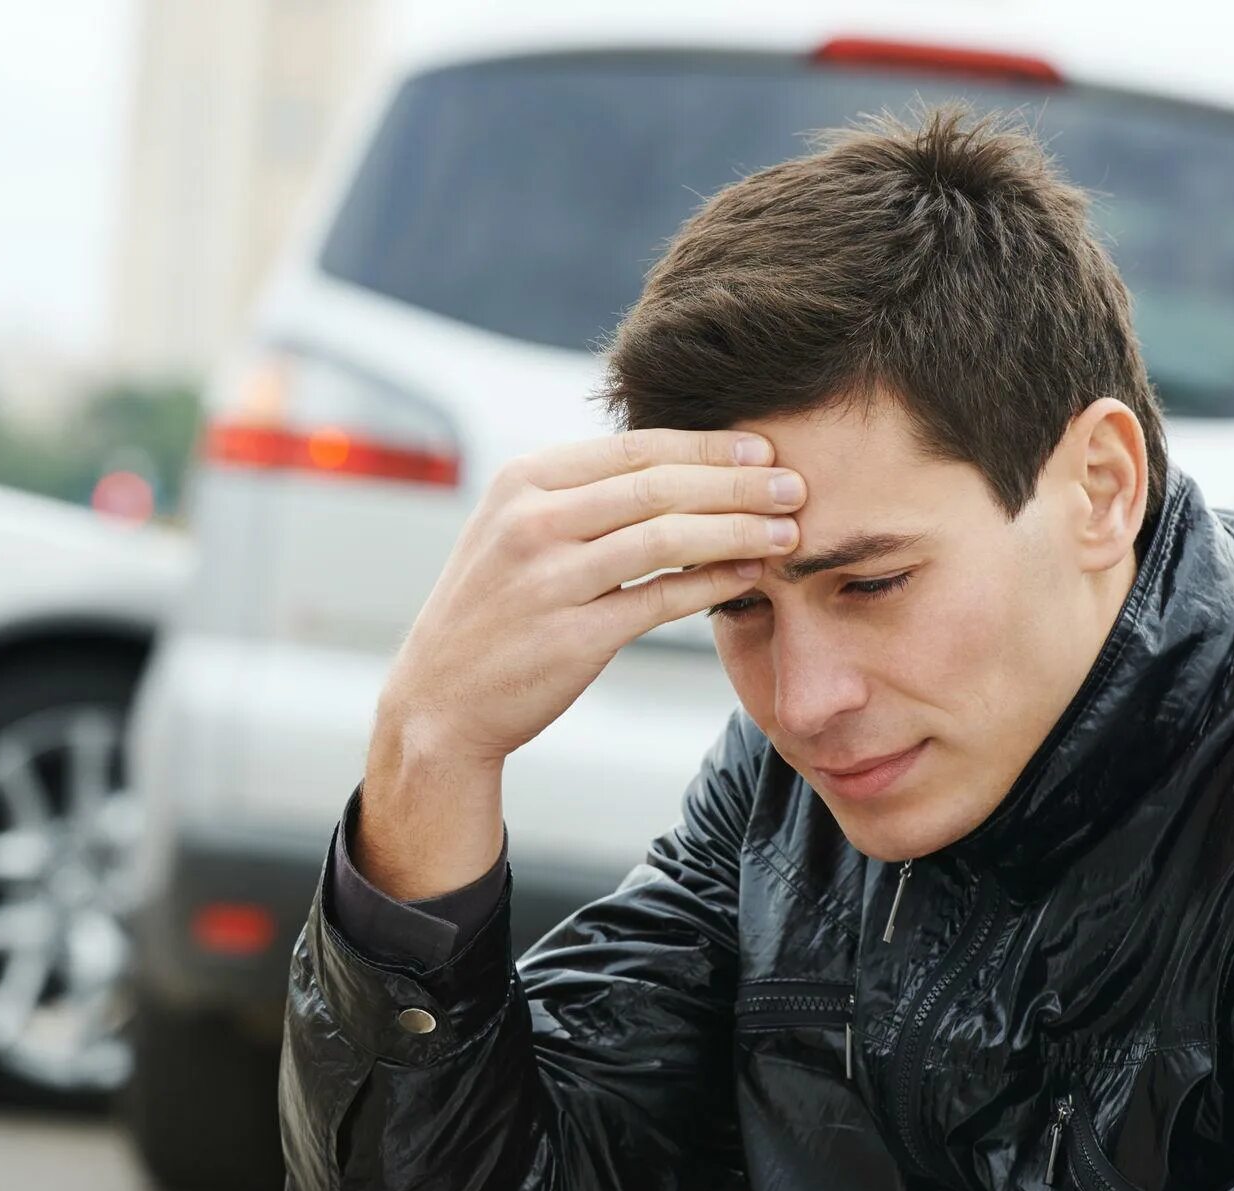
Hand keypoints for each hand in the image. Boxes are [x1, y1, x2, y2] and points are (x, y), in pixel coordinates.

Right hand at [354, 429, 801, 898]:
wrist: (438, 702)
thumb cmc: (491, 616)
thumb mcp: (511, 533)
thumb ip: (578, 498)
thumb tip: (673, 467)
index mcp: (522, 484)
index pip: (634, 448)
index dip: (707, 445)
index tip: (762, 448)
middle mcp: (532, 523)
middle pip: (659, 485)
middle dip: (738, 481)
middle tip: (796, 483)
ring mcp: (550, 581)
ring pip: (668, 536)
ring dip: (738, 529)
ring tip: (788, 529)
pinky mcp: (573, 637)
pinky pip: (661, 599)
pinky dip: (712, 583)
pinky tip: (748, 575)